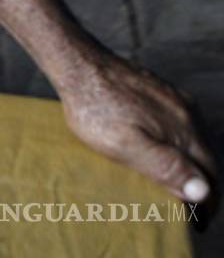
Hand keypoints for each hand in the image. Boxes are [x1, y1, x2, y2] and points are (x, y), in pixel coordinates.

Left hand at [57, 49, 216, 220]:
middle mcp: (186, 113)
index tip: (199, 221)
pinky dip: (177, 143)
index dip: (206, 201)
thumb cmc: (95, 108)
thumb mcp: (126, 145)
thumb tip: (202, 192)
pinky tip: (163, 148)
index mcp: (183, 131)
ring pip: (193, 140)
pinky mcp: (160, 92)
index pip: (208, 173)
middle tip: (190, 209)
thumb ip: (165, 167)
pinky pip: (178, 124)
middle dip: (201, 185)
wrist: (78, 65)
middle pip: (204, 157)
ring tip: (178, 184)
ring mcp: (174, 100)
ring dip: (191, 163)